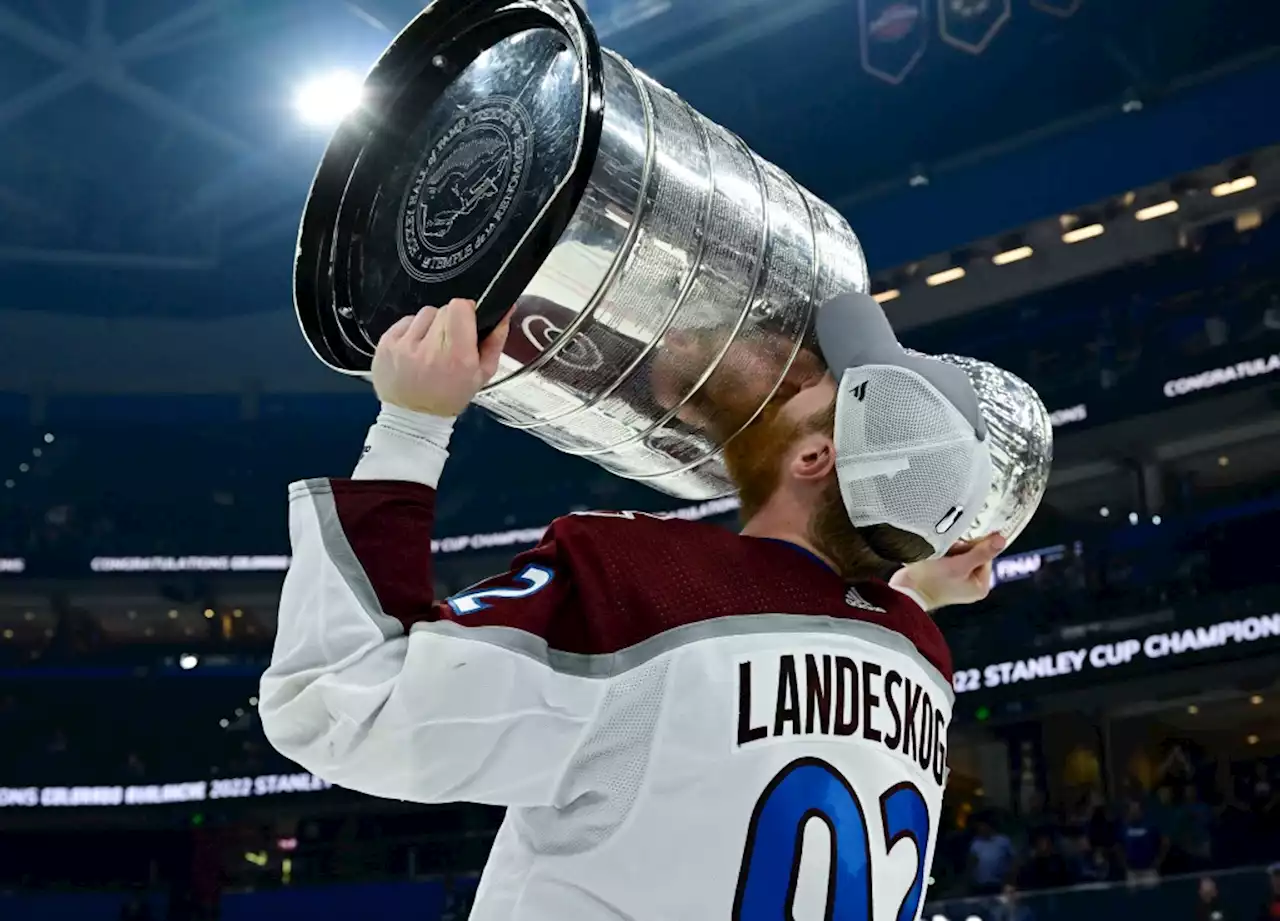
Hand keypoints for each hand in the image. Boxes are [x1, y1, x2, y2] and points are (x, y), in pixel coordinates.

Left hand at [371, 299, 509, 416]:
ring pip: (425, 314)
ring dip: (431, 327)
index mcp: (457, 357)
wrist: (412, 417)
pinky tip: (415, 351)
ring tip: (430, 349)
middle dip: (450, 323)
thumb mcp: (482, 375)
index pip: (460, 307)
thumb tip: (504, 312)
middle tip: (448, 344)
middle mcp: (429, 349)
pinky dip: (412, 332)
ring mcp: (404, 346)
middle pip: (444, 309)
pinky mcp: (386, 344)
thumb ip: (495, 341)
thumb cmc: (449, 396)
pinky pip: (406, 321)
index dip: (466, 312)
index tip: (466, 324)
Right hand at [889, 533, 1006, 610]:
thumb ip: (980, 552)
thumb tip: (1001, 539)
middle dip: (960, 548)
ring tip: (939, 556)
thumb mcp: (959, 565)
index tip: (960, 545)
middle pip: (974, 553)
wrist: (905, 591)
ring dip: (950, 549)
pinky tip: (935, 557)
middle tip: (948, 553)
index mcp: (980, 586)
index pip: (986, 555)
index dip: (974, 546)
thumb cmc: (931, 582)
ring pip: (961, 553)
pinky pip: (949, 558)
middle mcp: (971, 584)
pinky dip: (943, 554)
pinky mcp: (944, 575)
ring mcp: (957, 580)